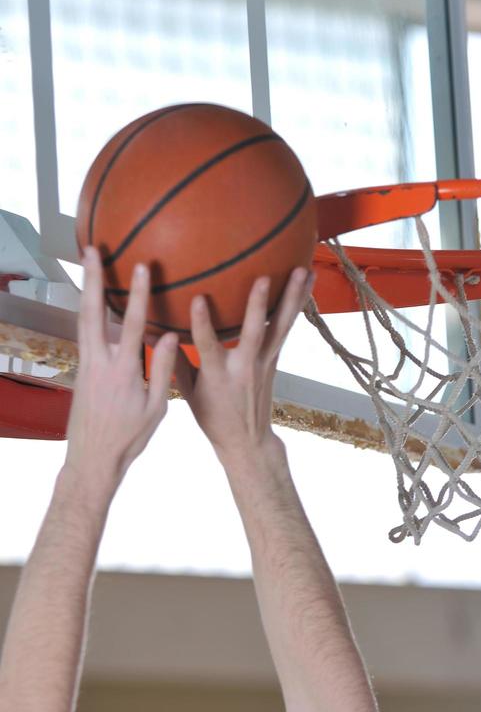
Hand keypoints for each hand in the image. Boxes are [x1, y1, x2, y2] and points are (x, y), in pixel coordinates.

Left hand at [64, 246, 178, 491]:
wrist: (91, 461)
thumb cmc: (128, 439)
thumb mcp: (155, 409)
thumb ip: (163, 370)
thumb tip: (169, 335)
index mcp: (122, 373)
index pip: (132, 325)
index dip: (138, 295)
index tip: (142, 267)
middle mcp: (99, 363)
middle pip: (92, 312)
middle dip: (93, 280)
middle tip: (91, 251)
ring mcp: (86, 365)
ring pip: (83, 319)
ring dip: (87, 290)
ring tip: (89, 265)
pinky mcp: (81, 370)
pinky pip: (85, 333)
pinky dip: (89, 311)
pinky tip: (94, 301)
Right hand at [173, 268, 313, 461]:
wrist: (248, 440)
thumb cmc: (212, 416)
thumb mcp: (187, 393)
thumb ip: (172, 361)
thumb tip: (148, 332)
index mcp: (217, 375)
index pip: (207, 345)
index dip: (202, 323)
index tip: (197, 300)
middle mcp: (244, 366)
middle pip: (255, 333)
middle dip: (259, 306)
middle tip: (265, 277)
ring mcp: (265, 361)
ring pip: (281, 326)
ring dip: (293, 298)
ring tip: (305, 270)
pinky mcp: (276, 357)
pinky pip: (288, 327)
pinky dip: (298, 303)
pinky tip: (309, 280)